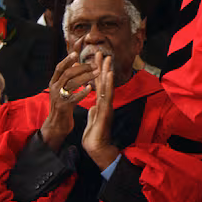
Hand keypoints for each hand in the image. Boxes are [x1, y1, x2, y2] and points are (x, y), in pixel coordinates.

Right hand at [40, 37, 96, 151]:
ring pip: (71, 83)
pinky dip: (82, 92)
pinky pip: (73, 97)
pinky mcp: (63, 107)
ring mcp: (57, 97)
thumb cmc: (63, 105)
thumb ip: (68, 76)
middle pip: (67, 72)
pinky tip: (90, 88)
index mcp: (54, 81)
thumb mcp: (63, 88)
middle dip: (82, 66)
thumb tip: (76, 60)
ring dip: (85, 76)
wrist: (56, 125)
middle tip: (95, 63)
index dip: (69, 56)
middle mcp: (54, 87)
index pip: (61, 66)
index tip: (78, 48)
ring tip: (97, 73)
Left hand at [82, 52, 119, 169]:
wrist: (97, 148)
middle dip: (103, 67)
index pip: (98, 85)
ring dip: (107, 72)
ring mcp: (107, 106)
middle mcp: (105, 103)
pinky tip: (108, 75)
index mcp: (101, 103)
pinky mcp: (106, 111)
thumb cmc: (95, 136)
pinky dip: (108, 84)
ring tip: (107, 59)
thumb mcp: (92, 120)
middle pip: (104, 82)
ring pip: (107, 86)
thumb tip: (94, 105)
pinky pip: (107, 96)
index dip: (97, 72)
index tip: (96, 60)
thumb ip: (94, 111)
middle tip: (102, 53)